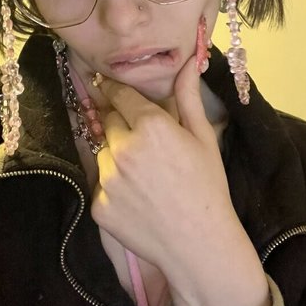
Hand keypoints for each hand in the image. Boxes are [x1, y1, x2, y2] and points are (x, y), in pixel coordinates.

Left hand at [91, 55, 233, 266]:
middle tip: (145, 147)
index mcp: (150, 126)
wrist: (200, 245)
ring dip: (116, 157)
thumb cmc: (208, 186)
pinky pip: (99, 185)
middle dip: (123, 128)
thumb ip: (188, 96)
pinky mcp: (97, 207)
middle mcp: (123, 149)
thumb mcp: (203, 137)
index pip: (119, 95)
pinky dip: (112, 187)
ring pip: (103, 153)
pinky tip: (136, 198)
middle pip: (109, 123)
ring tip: (143, 177)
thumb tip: (189, 61)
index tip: (112, 89)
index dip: (116, 91)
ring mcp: (107, 180)